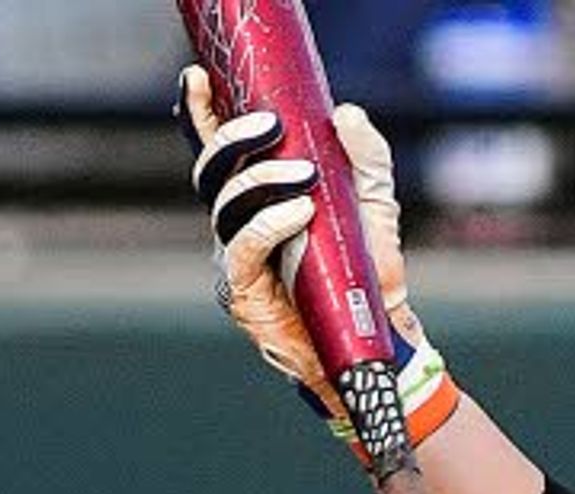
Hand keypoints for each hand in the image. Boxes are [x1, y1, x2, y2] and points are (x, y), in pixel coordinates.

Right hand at [180, 66, 450, 450]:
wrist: (378, 336)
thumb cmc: (367, 270)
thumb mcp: (375, 203)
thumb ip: (366, 156)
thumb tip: (345, 113)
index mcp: (258, 196)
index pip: (217, 147)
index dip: (200, 111)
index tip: (197, 76)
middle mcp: (237, 222)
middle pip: (212, 169)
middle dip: (235, 138)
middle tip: (272, 124)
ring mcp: (235, 257)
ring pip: (225, 205)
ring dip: (261, 181)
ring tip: (305, 178)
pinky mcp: (243, 291)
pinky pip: (243, 247)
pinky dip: (269, 223)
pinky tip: (299, 212)